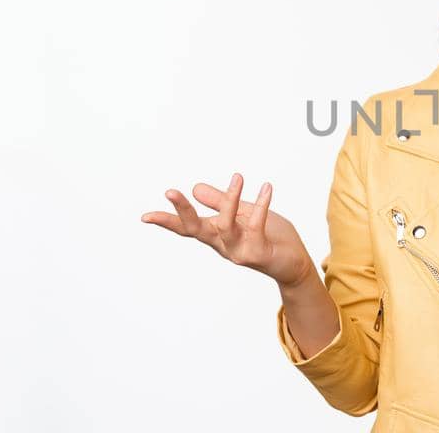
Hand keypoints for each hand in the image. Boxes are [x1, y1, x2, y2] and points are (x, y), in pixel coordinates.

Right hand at [141, 173, 315, 287]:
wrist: (295, 263)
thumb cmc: (270, 237)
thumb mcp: (244, 214)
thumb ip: (222, 203)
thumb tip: (195, 188)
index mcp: (217, 234)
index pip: (187, 227)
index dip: (167, 221)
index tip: (144, 216)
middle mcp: (223, 244)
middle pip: (196, 229)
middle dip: (183, 211)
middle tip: (170, 191)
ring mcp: (239, 250)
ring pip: (226, 226)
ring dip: (229, 200)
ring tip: (238, 176)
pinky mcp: (259, 252)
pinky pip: (257, 226)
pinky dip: (261, 205)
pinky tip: (266, 188)